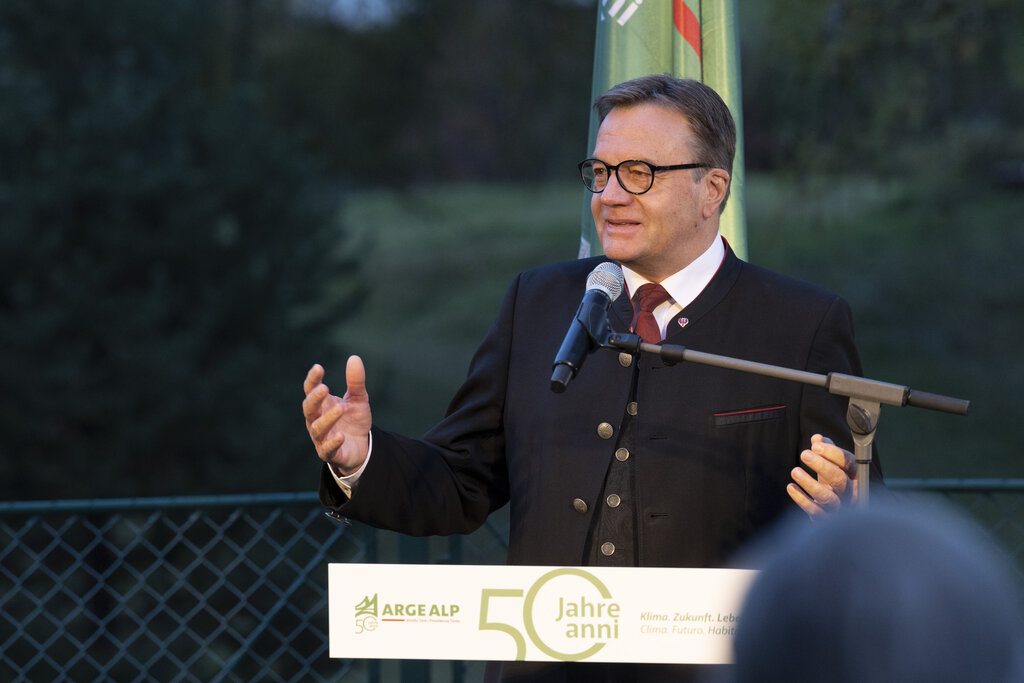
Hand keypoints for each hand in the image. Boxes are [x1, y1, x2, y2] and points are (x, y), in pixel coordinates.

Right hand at [302, 356, 371, 474]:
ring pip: (318, 428)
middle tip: (324, 388)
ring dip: (327, 419)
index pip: (311, 390)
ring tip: (339, 408)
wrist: (362, 446)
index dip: (313, 379)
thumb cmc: (354, 420)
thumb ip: (356, 381)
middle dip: (314, 398)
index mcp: (321, 405)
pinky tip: (340, 436)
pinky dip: (333, 443)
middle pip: (309, 409)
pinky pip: (328, 449)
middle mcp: (317, 420)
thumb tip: (354, 357)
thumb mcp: (359, 399)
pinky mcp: (330, 453)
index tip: (319, 367)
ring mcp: (322, 438)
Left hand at [787, 434, 855, 518]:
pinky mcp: (828, 520)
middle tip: (805, 454)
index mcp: (856, 477)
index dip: (833, 453)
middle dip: (822, 466)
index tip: (816, 445)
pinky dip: (802, 499)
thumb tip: (817, 438)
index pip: (849, 463)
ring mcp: (841, 509)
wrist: (839, 516)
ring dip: (809, 483)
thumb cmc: (835, 486)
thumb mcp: (833, 467)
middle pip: (840, 479)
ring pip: (827, 497)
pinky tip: (791, 487)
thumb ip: (827, 451)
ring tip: (795, 471)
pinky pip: (815, 511)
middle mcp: (851, 494)